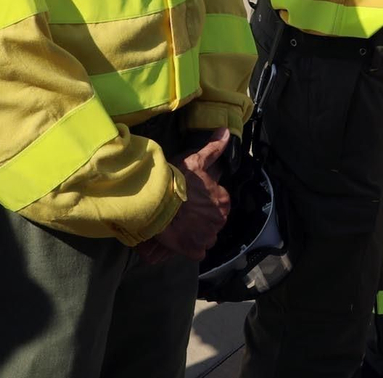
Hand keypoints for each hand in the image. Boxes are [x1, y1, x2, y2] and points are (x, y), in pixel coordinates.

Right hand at [144, 128, 231, 261]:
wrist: (156, 202)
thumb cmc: (176, 180)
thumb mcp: (195, 160)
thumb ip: (213, 148)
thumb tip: (226, 131)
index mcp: (223, 199)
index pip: (217, 202)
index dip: (203, 201)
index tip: (191, 199)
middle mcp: (220, 219)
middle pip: (212, 220)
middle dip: (201, 218)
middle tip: (184, 212)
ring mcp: (208, 236)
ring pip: (206, 236)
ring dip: (197, 233)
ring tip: (181, 224)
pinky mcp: (195, 250)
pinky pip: (197, 251)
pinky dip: (190, 247)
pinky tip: (180, 238)